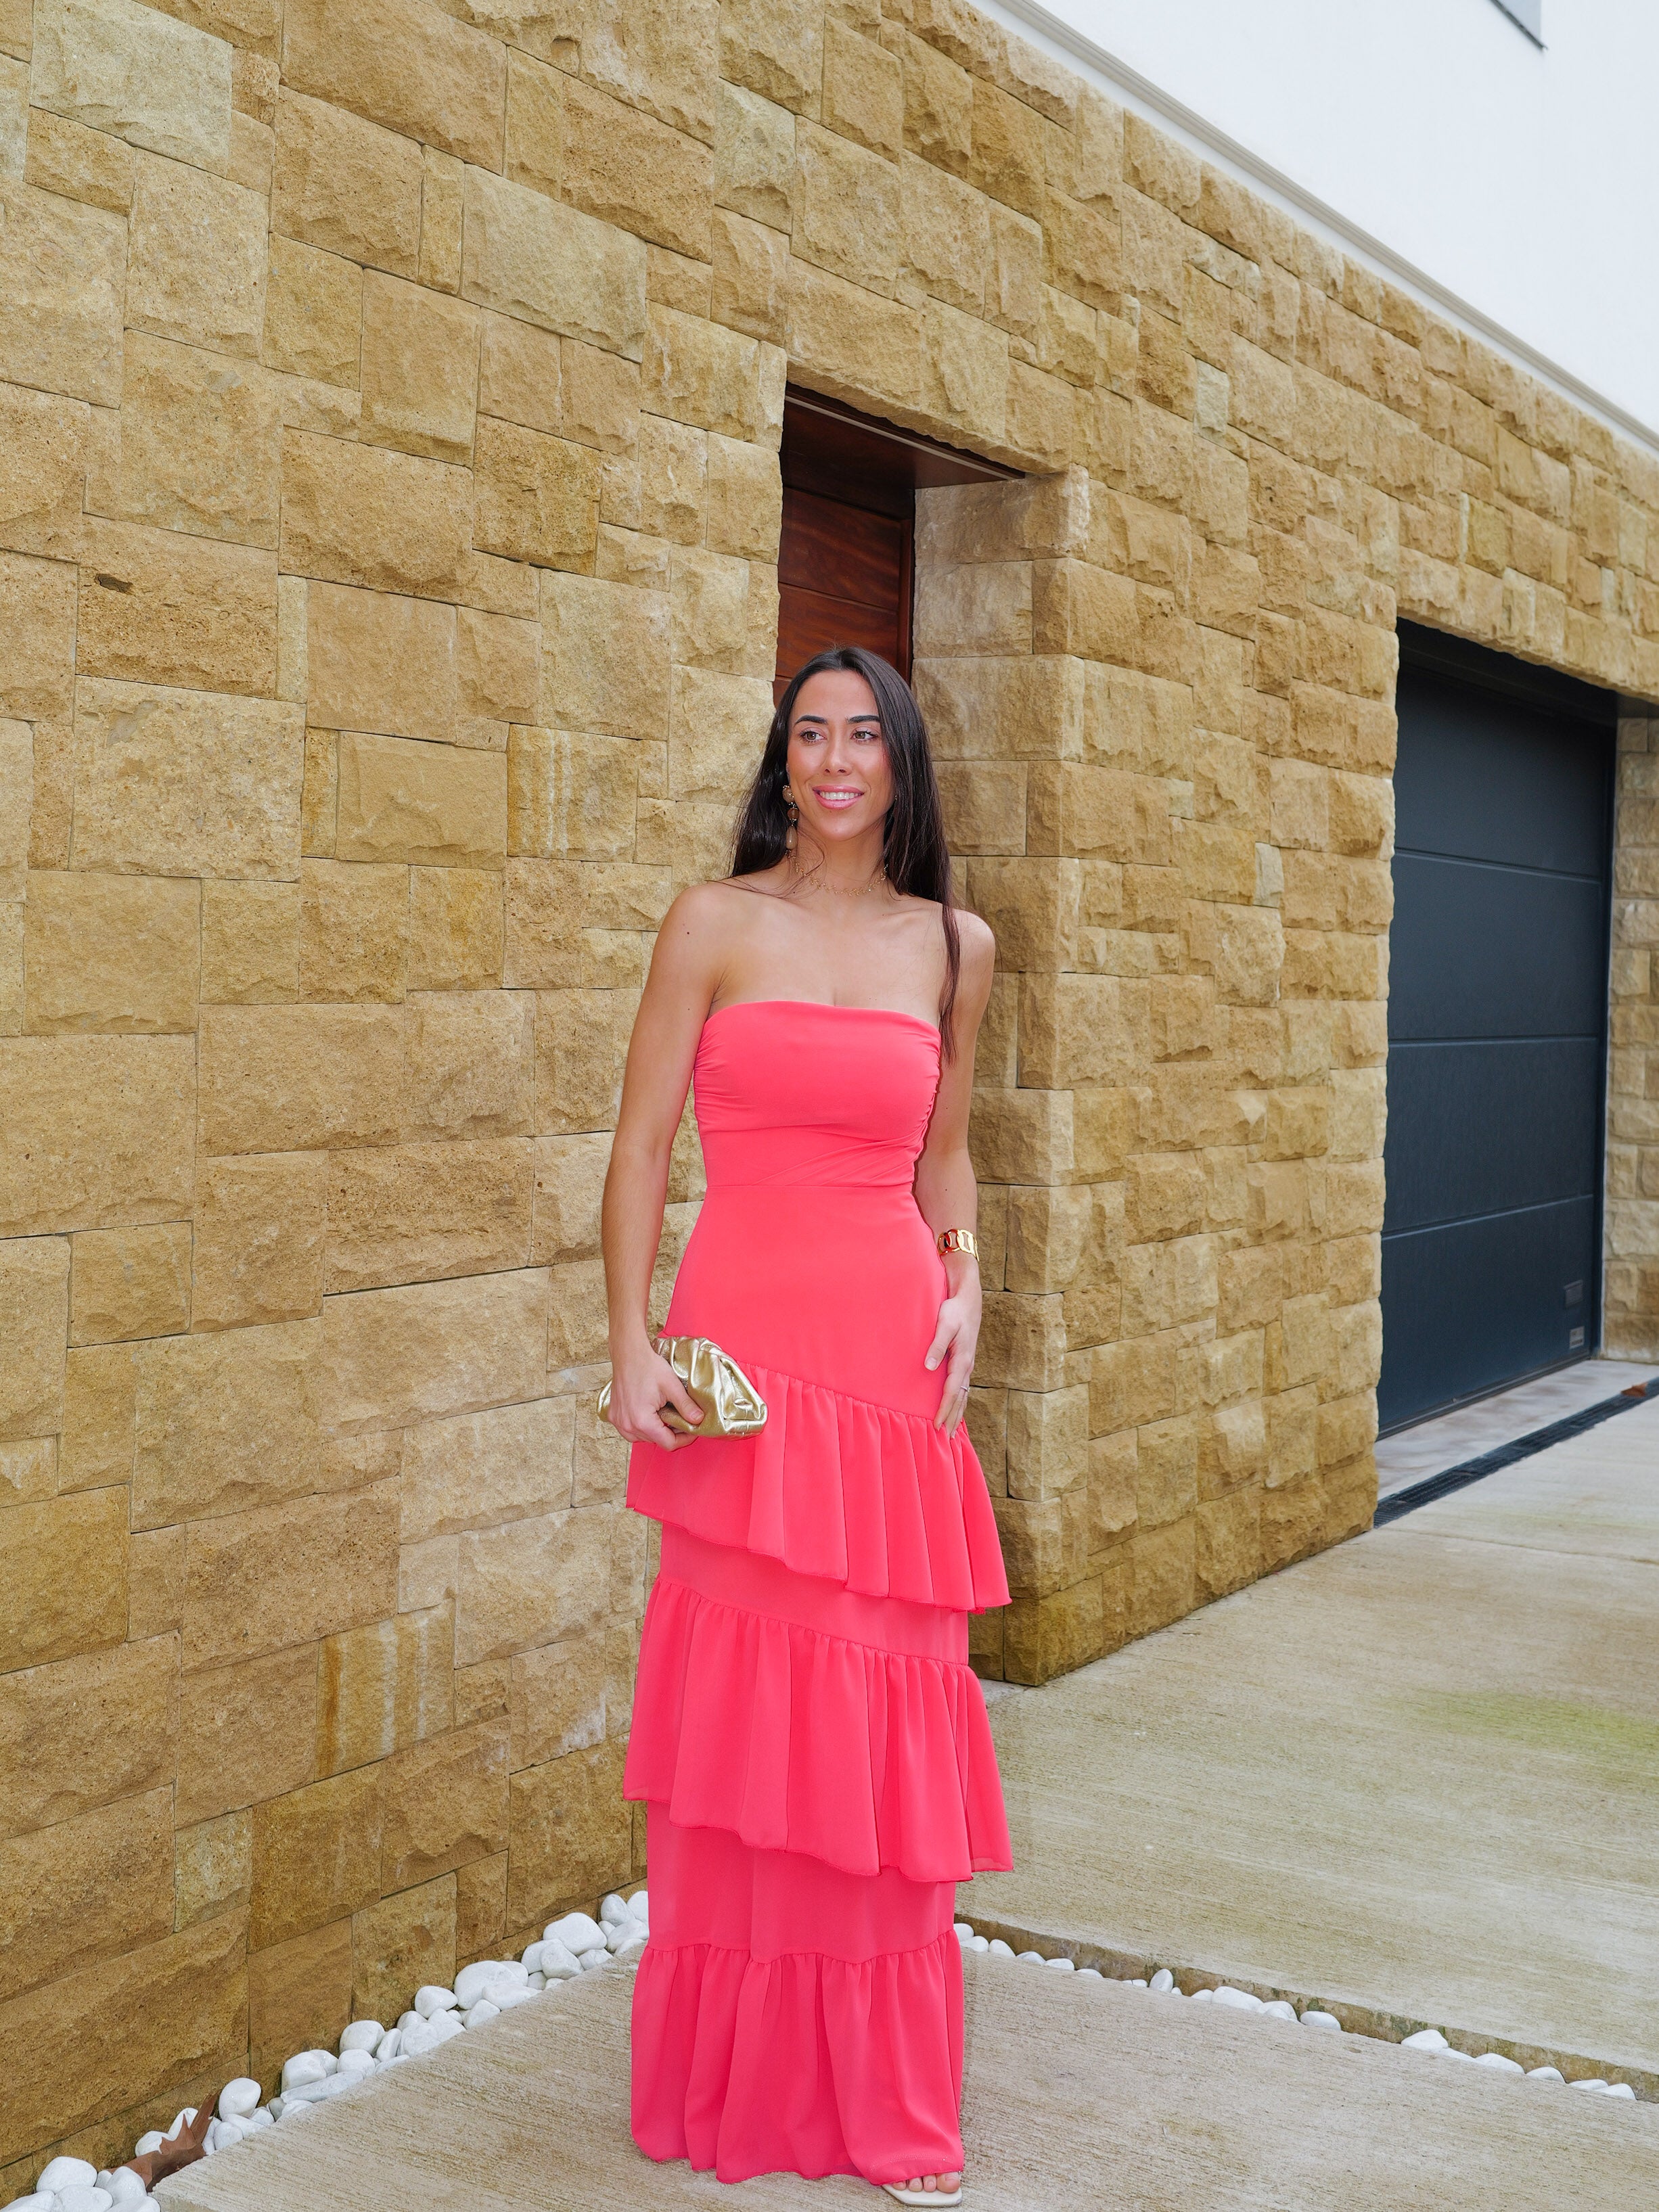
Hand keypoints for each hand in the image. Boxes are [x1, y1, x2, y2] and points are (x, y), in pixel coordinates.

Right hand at [603, 1337, 703, 1450]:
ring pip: (643, 1438)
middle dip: (671, 1433)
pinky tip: (650, 1414)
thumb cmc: (648, 1366)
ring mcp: (618, 1421)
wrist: (628, 1354)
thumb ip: (686, 1406)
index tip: (692, 1430)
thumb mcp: (672, 1386)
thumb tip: (699, 1420)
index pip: (667, 1443)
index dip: (684, 1439)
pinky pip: (631, 1430)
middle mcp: (627, 1425)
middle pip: (655, 1441)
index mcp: (642, 1421)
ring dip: (656, 1431)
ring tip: (666, 1415)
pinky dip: (642, 1426)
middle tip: (682, 1419)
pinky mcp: (614, 1416)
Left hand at [924, 1276, 980, 1437]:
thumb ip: (936, 1346)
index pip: (952, 1392)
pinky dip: (959, 1403)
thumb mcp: (944, 1325)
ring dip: (957, 1414)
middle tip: (946, 1440)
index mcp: (962, 1361)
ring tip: (952, 1433)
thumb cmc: (954, 1311)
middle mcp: (967, 1367)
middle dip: (953, 1419)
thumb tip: (929, 1368)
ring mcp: (967, 1366)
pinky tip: (955, 1410)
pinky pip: (962, 1389)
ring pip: (963, 1396)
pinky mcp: (964, 1363)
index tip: (937, 1426)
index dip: (944, 1410)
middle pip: (960, 1399)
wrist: (968, 1300)